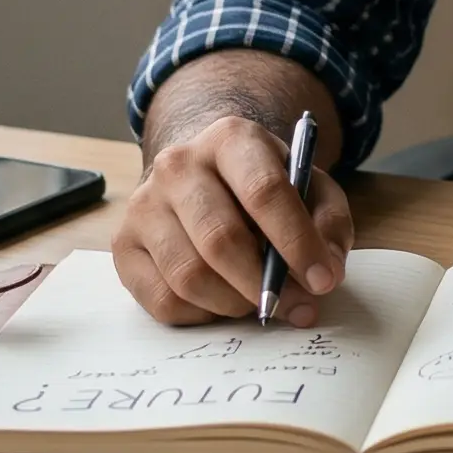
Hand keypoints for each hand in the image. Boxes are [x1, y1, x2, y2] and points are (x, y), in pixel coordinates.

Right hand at [112, 112, 354, 326]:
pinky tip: (221, 300)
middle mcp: (179, 164)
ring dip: (234, 302)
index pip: (264, 191)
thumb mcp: (309, 187)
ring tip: (257, 300)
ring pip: (189, 275)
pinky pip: (162, 300)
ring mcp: (144, 204)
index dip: (297, 241)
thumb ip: (328, 223)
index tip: (323, 279)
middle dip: (263, 283)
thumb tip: (326, 273)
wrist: (204, 173)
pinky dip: (201, 314)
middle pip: (221, 239)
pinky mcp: (124, 244)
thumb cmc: (263, 185)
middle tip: (293, 305)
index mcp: (231, 138)